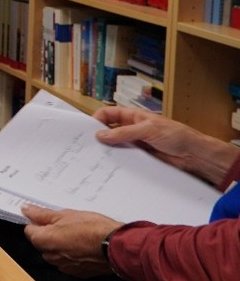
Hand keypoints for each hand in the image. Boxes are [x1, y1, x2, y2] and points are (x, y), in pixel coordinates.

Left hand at [22, 204, 122, 277]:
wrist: (117, 247)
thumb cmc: (94, 230)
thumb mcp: (66, 215)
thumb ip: (42, 214)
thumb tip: (27, 210)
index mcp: (44, 241)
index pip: (29, 230)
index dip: (37, 222)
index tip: (45, 217)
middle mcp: (50, 256)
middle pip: (42, 243)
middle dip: (50, 234)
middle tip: (66, 224)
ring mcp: (64, 266)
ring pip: (55, 253)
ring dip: (61, 245)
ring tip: (78, 235)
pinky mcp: (77, 272)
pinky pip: (68, 262)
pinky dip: (72, 255)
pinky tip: (84, 246)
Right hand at [94, 106, 239, 188]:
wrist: (194, 155)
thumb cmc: (175, 135)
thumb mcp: (148, 129)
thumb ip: (123, 132)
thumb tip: (100, 134)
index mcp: (133, 117)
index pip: (108, 114)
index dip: (97, 119)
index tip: (86, 130)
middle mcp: (132, 129)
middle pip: (109, 130)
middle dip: (98, 136)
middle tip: (85, 146)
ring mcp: (135, 144)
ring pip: (115, 145)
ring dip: (107, 150)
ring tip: (94, 158)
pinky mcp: (140, 158)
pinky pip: (124, 158)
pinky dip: (116, 161)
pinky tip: (109, 166)